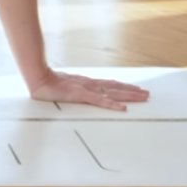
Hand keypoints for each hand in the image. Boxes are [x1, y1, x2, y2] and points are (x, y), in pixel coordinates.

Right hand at [28, 69, 150, 111]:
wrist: (39, 78)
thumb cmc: (49, 82)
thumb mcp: (66, 86)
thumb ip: (75, 88)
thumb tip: (81, 91)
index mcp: (87, 82)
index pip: (110, 84)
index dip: (124, 87)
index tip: (136, 89)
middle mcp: (90, 84)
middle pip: (116, 87)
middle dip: (132, 91)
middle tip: (147, 94)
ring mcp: (86, 88)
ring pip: (112, 93)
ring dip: (128, 95)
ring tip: (142, 97)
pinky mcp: (81, 94)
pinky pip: (100, 101)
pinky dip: (112, 105)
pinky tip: (123, 108)